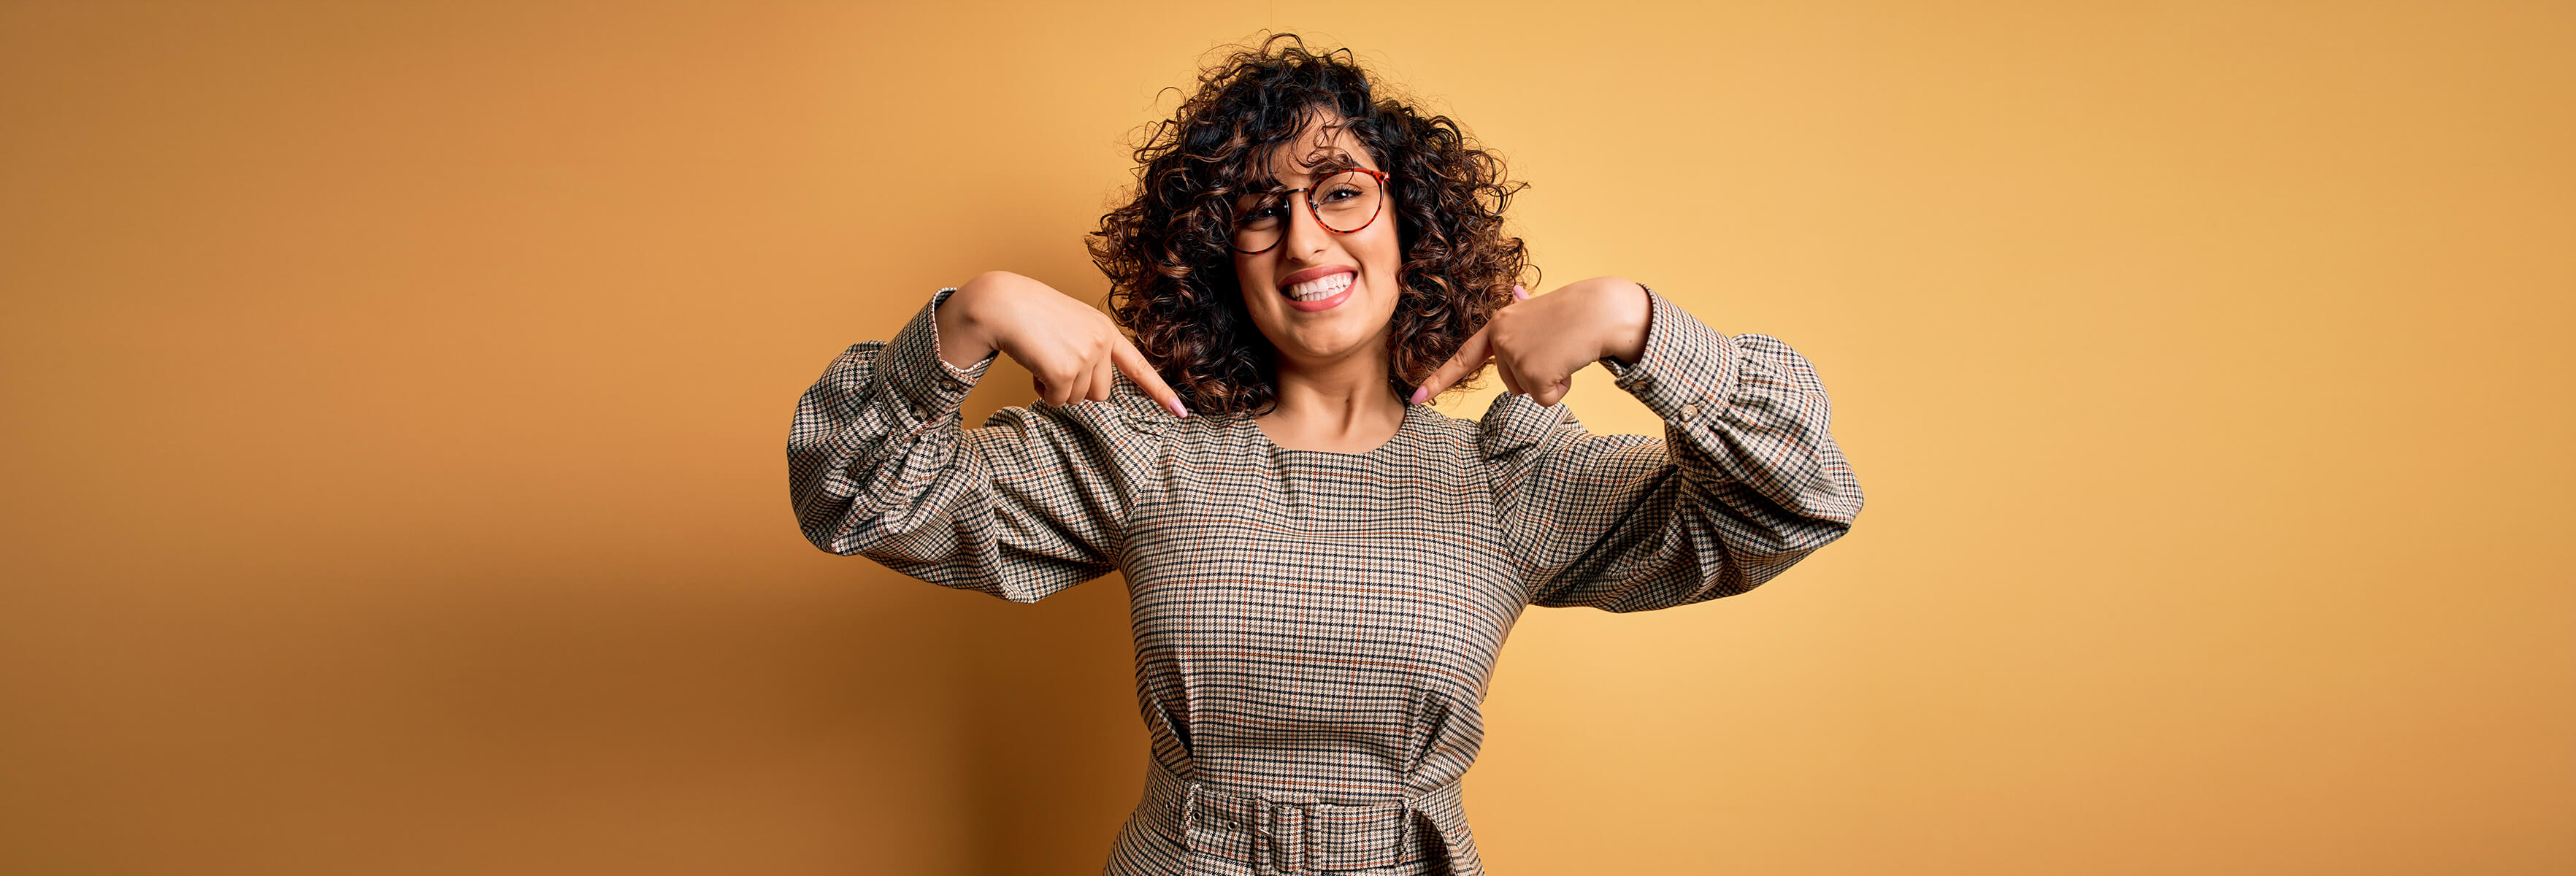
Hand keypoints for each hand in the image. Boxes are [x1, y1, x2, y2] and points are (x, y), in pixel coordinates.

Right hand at [937, 271, 1189, 416]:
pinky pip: (1058, 401)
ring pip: (1079, 399)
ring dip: (1057, 389)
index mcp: (1105, 329)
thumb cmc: (1029, 315)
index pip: (1137, 366)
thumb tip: (1094, 391)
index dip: (1158, 391)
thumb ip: (1088, 352)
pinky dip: (1043, 392)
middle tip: (1053, 363)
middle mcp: (1101, 341)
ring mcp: (1086, 355)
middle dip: (1077, 388)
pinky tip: (1033, 367)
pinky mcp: (1066, 370)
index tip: (1180, 412)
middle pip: (1101, 393)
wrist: (1002, 303)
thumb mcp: (1069, 328)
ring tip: (1041, 360)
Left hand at [1411, 277, 1649, 407]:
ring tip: (1563, 352)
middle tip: (1555, 348)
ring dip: (1549, 380)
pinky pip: (1544, 399)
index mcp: (1497, 326)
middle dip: (1535, 374)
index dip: (1439, 380)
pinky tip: (1568, 363)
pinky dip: (1560, 388)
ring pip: (1526, 392)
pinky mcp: (1532, 372)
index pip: (1463, 358)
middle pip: (1510, 382)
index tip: (1416, 398)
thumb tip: (1516, 292)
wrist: (1598, 310)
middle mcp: (1499, 338)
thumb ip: (1521, 319)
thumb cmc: (1573, 313)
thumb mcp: (1538, 313)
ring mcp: (1513, 355)